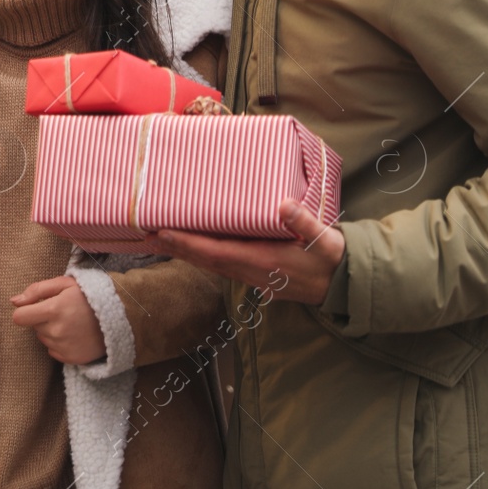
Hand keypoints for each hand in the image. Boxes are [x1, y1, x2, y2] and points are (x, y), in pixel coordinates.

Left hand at [10, 275, 106, 364]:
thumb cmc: (90, 297)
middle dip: (42, 319)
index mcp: (53, 310)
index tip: (34, 308)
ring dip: (51, 331)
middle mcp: (56, 331)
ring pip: (44, 339)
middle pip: (34, 327)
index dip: (24, 311)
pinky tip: (74, 335)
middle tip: (62, 312)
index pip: (20, 317)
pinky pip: (53, 351)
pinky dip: (60, 344)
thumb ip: (37, 290)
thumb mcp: (65, 284)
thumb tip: (14, 301)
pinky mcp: (72, 359)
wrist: (120, 317)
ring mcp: (64, 347)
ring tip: (70, 323)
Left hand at [144, 198, 344, 304]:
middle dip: (175, 247)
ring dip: (184, 251)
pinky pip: (219, 264)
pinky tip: (189, 245)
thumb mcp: (323, 239)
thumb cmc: (330, 259)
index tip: (164, 233)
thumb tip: (283, 204)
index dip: (189, 243)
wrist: (341, 284)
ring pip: (209, 264)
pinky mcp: (253, 273)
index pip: (216, 253)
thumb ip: (304, 222)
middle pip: (204, 259)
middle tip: (146, 233)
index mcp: (262, 261)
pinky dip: (200, 254)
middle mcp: (250, 271)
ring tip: (159, 237)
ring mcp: (250, 275)